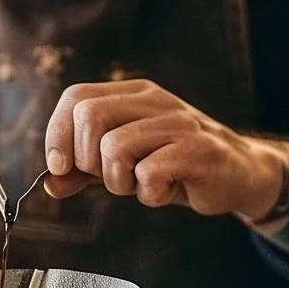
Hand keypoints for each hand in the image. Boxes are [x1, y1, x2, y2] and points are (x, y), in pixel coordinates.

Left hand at [43, 80, 284, 219]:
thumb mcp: (123, 164)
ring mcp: (179, 122)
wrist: (239, 173)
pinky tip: (165, 190)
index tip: (61, 167)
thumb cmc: (175, 166)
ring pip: (115, 147)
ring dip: (118, 181)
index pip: (76, 98)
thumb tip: (49, 183)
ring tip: (140, 185)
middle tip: (111, 177)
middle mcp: (154, 100)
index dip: (57, 134)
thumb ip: (84, 171)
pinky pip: (149, 172)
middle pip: (89, 117)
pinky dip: (149, 193)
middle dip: (87, 160)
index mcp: (132, 94)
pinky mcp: (199, 150)